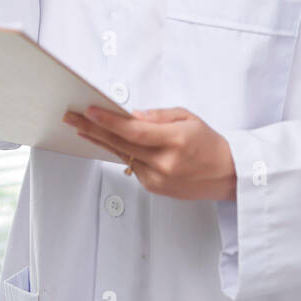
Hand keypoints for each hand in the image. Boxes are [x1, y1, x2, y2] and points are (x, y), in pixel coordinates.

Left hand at [62, 106, 236, 200]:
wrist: (227, 174)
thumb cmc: (209, 143)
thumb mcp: (188, 118)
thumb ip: (159, 116)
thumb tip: (133, 115)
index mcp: (175, 141)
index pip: (134, 131)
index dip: (109, 121)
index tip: (90, 111)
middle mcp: (165, 163)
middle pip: (120, 145)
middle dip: (92, 129)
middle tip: (72, 118)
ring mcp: (158, 179)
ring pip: (122, 156)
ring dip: (101, 141)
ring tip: (82, 128)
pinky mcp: (155, 188)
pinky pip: (132, 166)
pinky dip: (121, 153)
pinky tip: (108, 142)